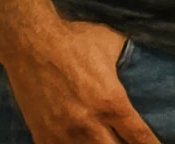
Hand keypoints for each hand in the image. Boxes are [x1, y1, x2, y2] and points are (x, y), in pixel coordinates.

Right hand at [2, 20, 160, 143]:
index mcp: (111, 101)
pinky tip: (79, 143)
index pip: (139, 136)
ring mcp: (63, 132)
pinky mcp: (42, 134)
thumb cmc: (75, 41)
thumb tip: (143, 63)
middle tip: (128, 143)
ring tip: (104, 140)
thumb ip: (128, 62)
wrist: (31, 43)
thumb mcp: (112, 46)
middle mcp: (89, 122)